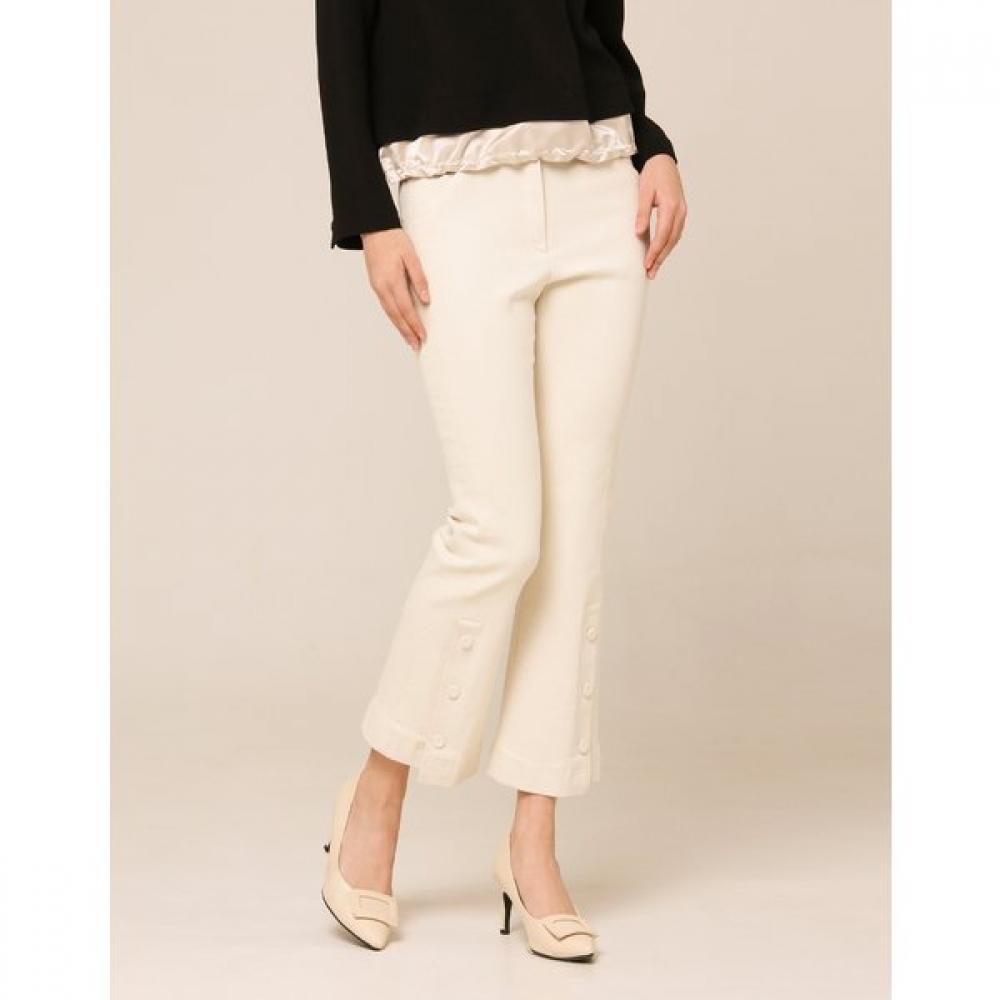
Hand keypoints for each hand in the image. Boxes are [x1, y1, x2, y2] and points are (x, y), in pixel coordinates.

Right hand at [361, 228, 430, 351]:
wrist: (373, 228)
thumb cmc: (393, 239)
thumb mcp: (411, 256)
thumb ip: (419, 278)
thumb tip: (426, 300)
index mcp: (392, 280)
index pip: (406, 309)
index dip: (415, 325)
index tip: (423, 336)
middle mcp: (382, 287)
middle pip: (396, 316)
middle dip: (407, 333)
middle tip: (417, 346)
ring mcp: (377, 287)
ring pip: (390, 313)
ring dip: (400, 328)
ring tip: (410, 340)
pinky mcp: (376, 285)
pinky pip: (386, 306)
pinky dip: (394, 318)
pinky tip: (400, 323)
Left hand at [635, 154, 686, 279]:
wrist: (663, 160)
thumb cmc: (652, 174)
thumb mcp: (643, 191)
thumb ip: (642, 212)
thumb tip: (638, 233)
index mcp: (671, 206)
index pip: (663, 235)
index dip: (655, 251)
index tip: (647, 264)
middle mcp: (680, 211)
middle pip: (670, 241)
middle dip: (660, 258)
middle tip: (650, 273)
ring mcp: (682, 212)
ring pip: (674, 238)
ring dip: (664, 254)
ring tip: (654, 268)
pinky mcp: (680, 212)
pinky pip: (675, 233)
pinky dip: (668, 245)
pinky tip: (661, 253)